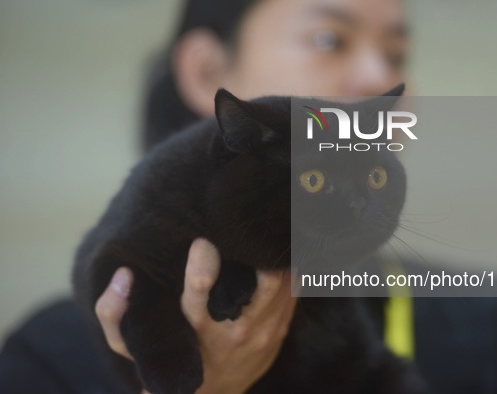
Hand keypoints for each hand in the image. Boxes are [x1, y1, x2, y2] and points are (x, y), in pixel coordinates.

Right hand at [94, 238, 296, 393]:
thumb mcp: (134, 346)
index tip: (202, 241)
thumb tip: (121, 274)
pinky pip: (294, 295)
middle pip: (263, 284)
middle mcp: (235, 332)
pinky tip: (290, 252)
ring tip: (276, 228)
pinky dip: (292, 270)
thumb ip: (114, 314)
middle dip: (262, 252)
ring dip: (280, 257)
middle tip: (256, 224)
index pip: (198, 296)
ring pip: (284, 284)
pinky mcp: (278, 333)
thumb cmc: (172, 360)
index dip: (200, 266)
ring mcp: (263, 333)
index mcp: (198, 332)